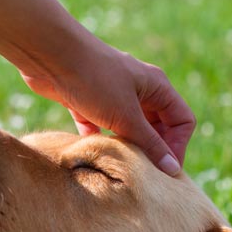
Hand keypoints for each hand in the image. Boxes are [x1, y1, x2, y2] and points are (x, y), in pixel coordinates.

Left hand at [20, 39, 194, 175]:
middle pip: (156, 126)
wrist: (50, 56)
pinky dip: (99, 141)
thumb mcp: (126, 116)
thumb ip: (150, 144)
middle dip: (152, 150)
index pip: (182, 120)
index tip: (164, 171)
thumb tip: (172, 169)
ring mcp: (111, 96)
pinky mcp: (86, 102)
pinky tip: (94, 155)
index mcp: (156, 87)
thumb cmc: (94, 80)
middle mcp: (137, 90)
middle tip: (142, 174)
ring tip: (120, 168)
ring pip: (127, 129)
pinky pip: (99, 127)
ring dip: (126, 147)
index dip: (178, 146)